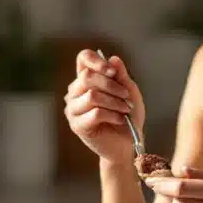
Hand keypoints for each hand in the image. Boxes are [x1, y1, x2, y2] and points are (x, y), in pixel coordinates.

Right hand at [64, 50, 145, 164]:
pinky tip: (120, 120)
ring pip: (92, 95)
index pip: (83, 58)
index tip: (112, 72)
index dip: (96, 60)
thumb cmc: (128, 116)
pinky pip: (95, 113)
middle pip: (87, 76)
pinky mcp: (77, 125)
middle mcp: (75, 92)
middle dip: (112, 85)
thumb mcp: (129, 92)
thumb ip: (121, 76)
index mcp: (86, 79)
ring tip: (126, 109)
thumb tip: (113, 59)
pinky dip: (113, 115)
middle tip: (126, 96)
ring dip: (114, 102)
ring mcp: (73, 109)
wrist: (127, 143)